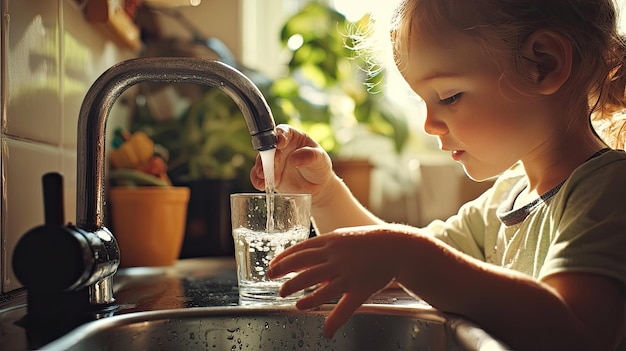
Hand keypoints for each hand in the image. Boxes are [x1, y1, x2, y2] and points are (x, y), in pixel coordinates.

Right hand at [250, 124, 333, 196]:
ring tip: (263, 176)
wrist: (317, 188)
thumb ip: (310, 156)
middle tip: (270, 163)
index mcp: (293, 137)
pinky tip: (261, 185)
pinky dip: (258, 180)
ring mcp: (273, 161)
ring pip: (261, 161)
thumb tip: (294, 159)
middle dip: (266, 155)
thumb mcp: (321, 160)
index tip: (280, 143)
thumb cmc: (320, 168)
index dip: (279, 135)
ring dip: (260, 167)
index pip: (283, 131)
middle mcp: (280, 147)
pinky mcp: (270, 175)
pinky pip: (259, 176)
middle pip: (268, 146)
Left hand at [267, 226, 408, 337]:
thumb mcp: (342, 238)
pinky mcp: (361, 288)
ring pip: (320, 286)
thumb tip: (301, 263)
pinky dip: (334, 321)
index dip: (283, 259)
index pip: (300, 250)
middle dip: (286, 276)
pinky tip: (326, 330)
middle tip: (276, 285)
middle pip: (304, 267)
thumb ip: (322, 250)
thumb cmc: (366, 242)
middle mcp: (336, 257)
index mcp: (330, 242)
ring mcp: (348, 273)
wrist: (396, 246)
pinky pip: (345, 307)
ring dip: (304, 296)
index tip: (271, 266)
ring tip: (295, 303)